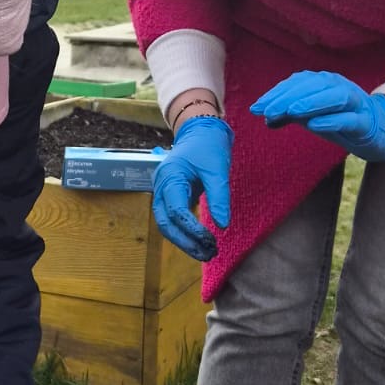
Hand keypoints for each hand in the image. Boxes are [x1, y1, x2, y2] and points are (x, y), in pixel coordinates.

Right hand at [150, 117, 233, 261]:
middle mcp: (161, 186)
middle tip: (207, 254)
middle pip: (165, 223)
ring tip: (206, 252)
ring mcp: (164, 192)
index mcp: (170, 177)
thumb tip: (222, 226)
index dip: (192, 229)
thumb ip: (219, 197)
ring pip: (166, 224)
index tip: (211, 240)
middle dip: (185, 242)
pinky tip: (200, 241)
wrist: (200, 130)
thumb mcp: (217, 170)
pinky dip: (184, 232)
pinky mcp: (171, 195)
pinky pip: (173, 218)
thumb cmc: (208, 147)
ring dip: (184, 240)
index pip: (176, 211)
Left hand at [250, 72, 384, 161]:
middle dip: (288, 98)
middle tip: (267, 111)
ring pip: (335, 97)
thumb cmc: (340, 118)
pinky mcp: (365, 123)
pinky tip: (314, 125)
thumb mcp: (311, 115)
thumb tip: (266, 118)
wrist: (378, 130)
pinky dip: (332, 120)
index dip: (276, 93)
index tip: (256, 107)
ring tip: (291, 112)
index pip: (297, 83)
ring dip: (311, 102)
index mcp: (324, 83)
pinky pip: (350, 119)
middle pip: (314, 87)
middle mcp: (339, 87)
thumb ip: (290, 114)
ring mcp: (355, 103)